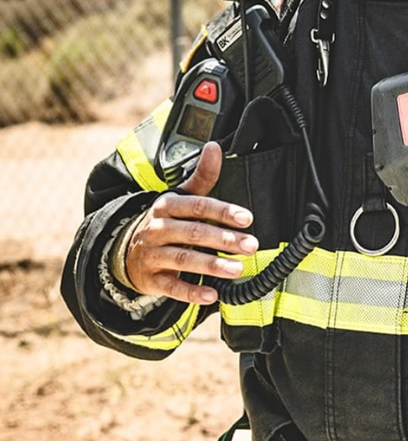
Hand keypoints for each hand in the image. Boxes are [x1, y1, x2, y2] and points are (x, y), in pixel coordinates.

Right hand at [124, 141, 257, 303]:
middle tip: (251, 245)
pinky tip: (212, 295)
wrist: (124, 251)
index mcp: (166, 206)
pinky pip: (172, 287)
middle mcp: (157, 229)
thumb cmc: (164, 222)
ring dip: (212, 265)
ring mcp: (152, 255)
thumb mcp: (179, 197)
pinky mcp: (150, 279)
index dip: (222, 212)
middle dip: (224, 239)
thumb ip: (201, 177)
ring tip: (238, 269)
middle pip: (193, 232)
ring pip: (184, 259)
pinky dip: (192, 292)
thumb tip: (214, 146)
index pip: (197, 206)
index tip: (247, 218)